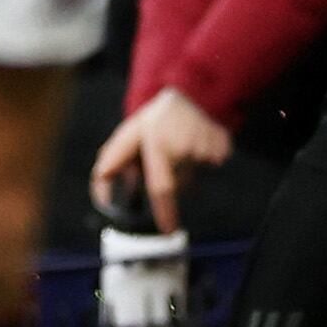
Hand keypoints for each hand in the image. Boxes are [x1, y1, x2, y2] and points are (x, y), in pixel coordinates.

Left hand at [93, 88, 234, 234]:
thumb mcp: (128, 134)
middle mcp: (186, 147)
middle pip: (179, 187)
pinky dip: (202, 166)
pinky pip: (211, 170)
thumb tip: (101, 196)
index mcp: (158, 144)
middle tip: (166, 156)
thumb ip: (113, 162)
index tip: (169, 230)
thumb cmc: (153, 121)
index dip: (166, 211)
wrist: (189, 95)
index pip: (162, 186)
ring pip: (195, 180)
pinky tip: (196, 146)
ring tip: (180, 147)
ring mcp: (209, 148)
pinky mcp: (224, 148)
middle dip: (170, 181)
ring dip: (186, 173)